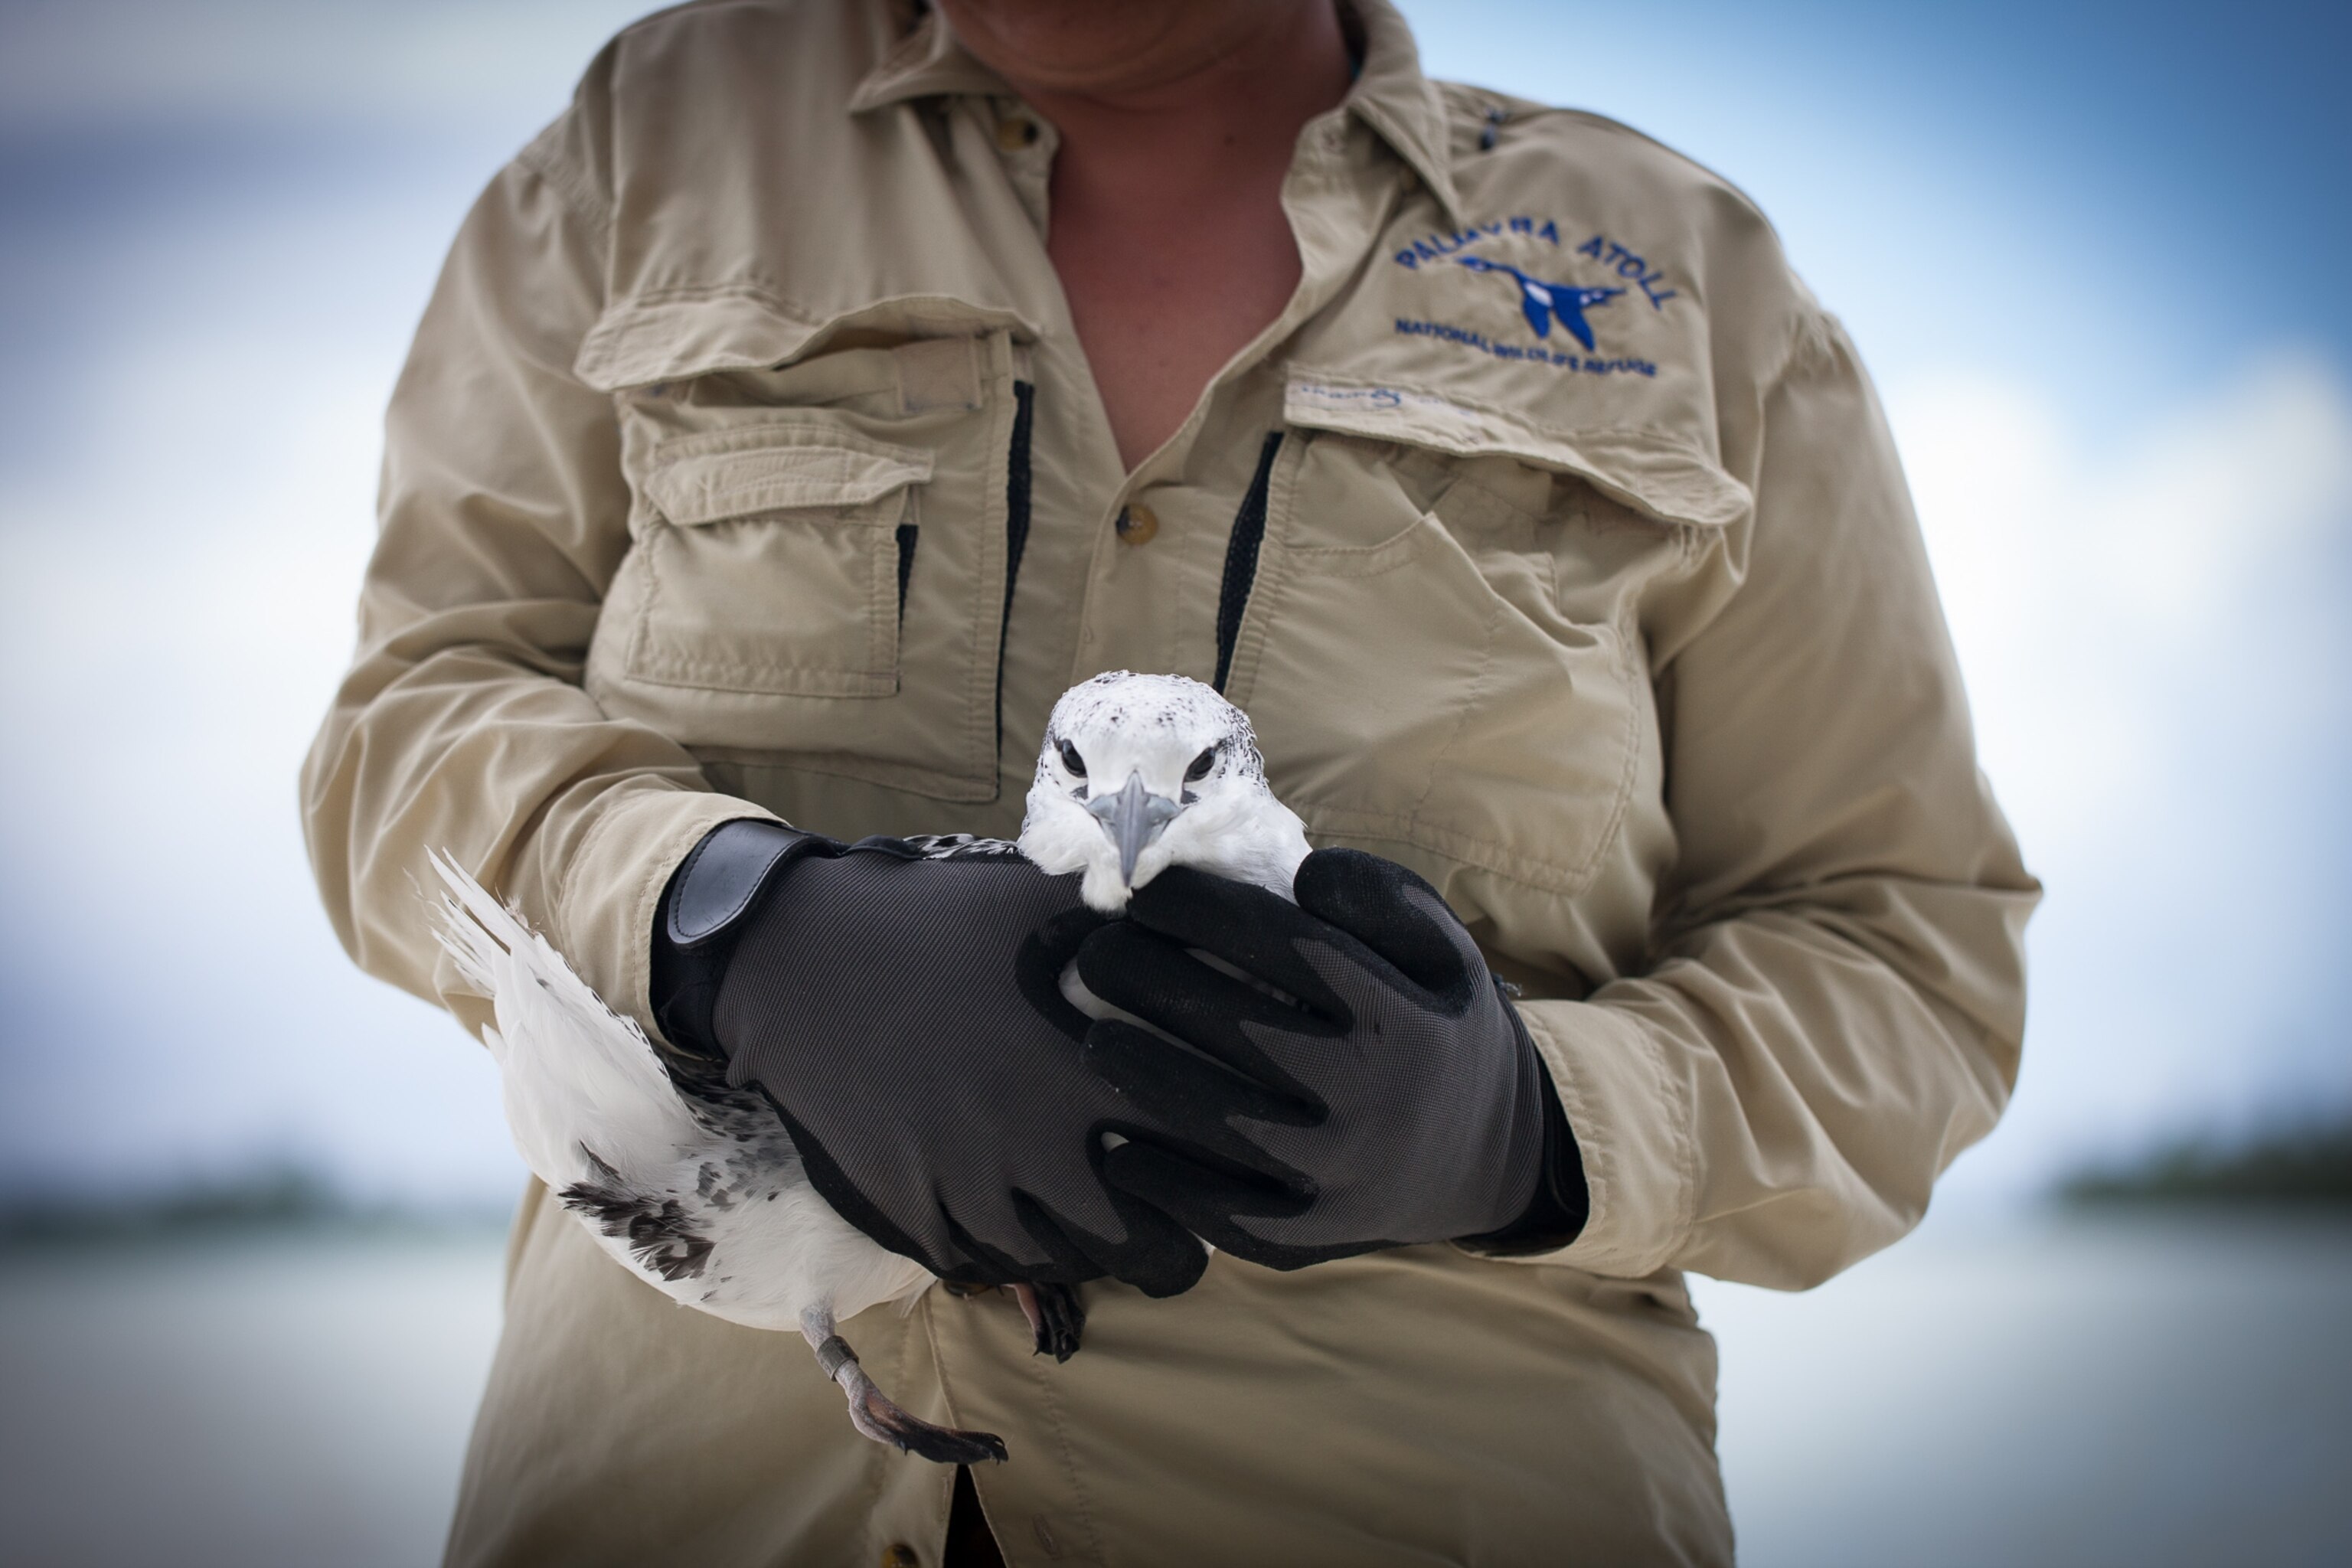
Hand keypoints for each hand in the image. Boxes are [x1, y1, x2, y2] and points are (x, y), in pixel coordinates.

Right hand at [652, 820, 1204, 1296]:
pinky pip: (990, 1266)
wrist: (803, 961)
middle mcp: (1034, 1149)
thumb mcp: (1052, 905)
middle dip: (1182, 1243)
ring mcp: (969, 1192)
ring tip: (1117, 1221)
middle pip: (1150, 1248)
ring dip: (1104, 1251)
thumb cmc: (940, 922)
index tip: (1250, 1167)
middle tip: (1187, 1219)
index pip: (1207, 1160)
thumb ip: (1150, 927)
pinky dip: (1024, 1254)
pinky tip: (1039, 1221)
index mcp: (1084, 1074)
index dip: (1242, 1172)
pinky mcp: (914, 1215)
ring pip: (1071, 1268)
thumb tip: (1242, 931)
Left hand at [1071, 849, 1584, 1267]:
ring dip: (1136, 1072)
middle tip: (1092, 954)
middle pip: (1232, 1025)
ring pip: (1214, 1119)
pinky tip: (1116, 1145)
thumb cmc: (1440, 1030)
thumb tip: (1302, 877)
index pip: (1282, 944)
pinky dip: (1160, 1181)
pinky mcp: (1313, 1237)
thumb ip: (1382, 896)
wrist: (1493, 1155)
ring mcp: (1339, 1173)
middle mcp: (1371, 1095)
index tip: (1145, 889)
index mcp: (1400, 1015)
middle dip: (1143, 980)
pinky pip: (1220, 1214)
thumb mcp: (1444, 949)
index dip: (1199, 908)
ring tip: (1092, 1039)